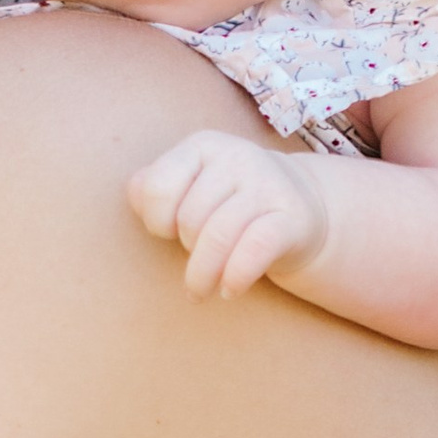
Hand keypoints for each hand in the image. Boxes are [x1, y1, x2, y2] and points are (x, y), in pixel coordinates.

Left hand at [129, 129, 328, 297]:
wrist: (300, 207)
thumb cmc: (229, 202)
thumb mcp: (190, 186)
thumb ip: (152, 188)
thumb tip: (136, 192)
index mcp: (203, 146)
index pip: (158, 187)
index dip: (156, 221)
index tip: (171, 233)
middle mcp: (237, 156)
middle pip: (189, 218)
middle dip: (187, 248)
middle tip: (199, 258)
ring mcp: (268, 184)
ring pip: (219, 237)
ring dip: (204, 276)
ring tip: (201, 291)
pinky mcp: (292, 217)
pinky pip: (254, 250)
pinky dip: (235, 277)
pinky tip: (230, 291)